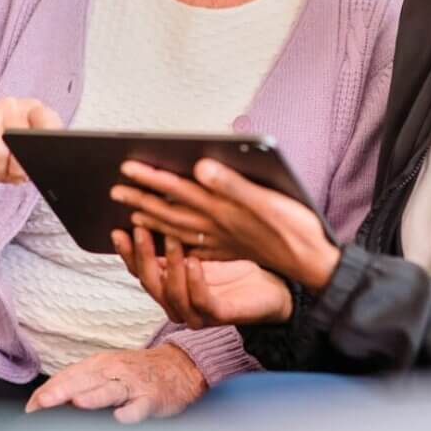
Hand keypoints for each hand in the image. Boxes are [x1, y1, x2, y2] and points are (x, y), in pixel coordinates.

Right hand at [0, 97, 62, 196]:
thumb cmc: (5, 155)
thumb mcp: (27, 155)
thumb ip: (39, 155)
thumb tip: (44, 164)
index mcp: (33, 110)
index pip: (47, 120)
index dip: (47, 139)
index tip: (46, 156)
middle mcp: (11, 105)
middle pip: (20, 141)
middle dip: (17, 166)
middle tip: (12, 170)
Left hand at [24, 345, 206, 423]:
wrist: (180, 366)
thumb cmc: (136, 373)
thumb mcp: (107, 370)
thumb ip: (80, 383)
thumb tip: (44, 400)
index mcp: (100, 364)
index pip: (68, 376)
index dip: (48, 392)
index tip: (30, 409)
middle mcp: (114, 371)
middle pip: (85, 380)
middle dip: (62, 391)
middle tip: (41, 404)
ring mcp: (134, 385)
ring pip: (111, 390)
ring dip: (94, 396)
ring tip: (77, 403)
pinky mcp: (152, 398)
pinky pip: (139, 407)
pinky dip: (130, 412)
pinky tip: (120, 417)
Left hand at [111, 159, 340, 291]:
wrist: (314, 264)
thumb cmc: (296, 230)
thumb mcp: (268, 202)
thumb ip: (232, 185)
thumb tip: (200, 167)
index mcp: (223, 211)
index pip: (179, 190)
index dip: (153, 178)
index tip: (127, 167)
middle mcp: (217, 227)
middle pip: (171, 212)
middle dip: (142, 199)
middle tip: (116, 190)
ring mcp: (223, 241)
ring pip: (179, 230)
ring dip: (154, 220)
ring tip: (131, 214)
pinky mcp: (232, 248)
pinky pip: (193, 245)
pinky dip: (176, 239)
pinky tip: (170, 238)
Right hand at [114, 227, 293, 327]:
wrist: (273, 288)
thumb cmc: (237, 266)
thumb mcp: (202, 244)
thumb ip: (178, 235)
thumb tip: (154, 204)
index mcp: (171, 287)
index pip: (141, 272)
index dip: (128, 253)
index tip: (119, 231)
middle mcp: (179, 305)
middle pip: (150, 284)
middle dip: (143, 256)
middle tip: (140, 230)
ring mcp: (198, 314)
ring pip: (173, 295)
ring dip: (170, 266)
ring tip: (172, 239)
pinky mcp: (221, 316)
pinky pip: (202, 302)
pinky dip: (195, 282)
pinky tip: (194, 262)